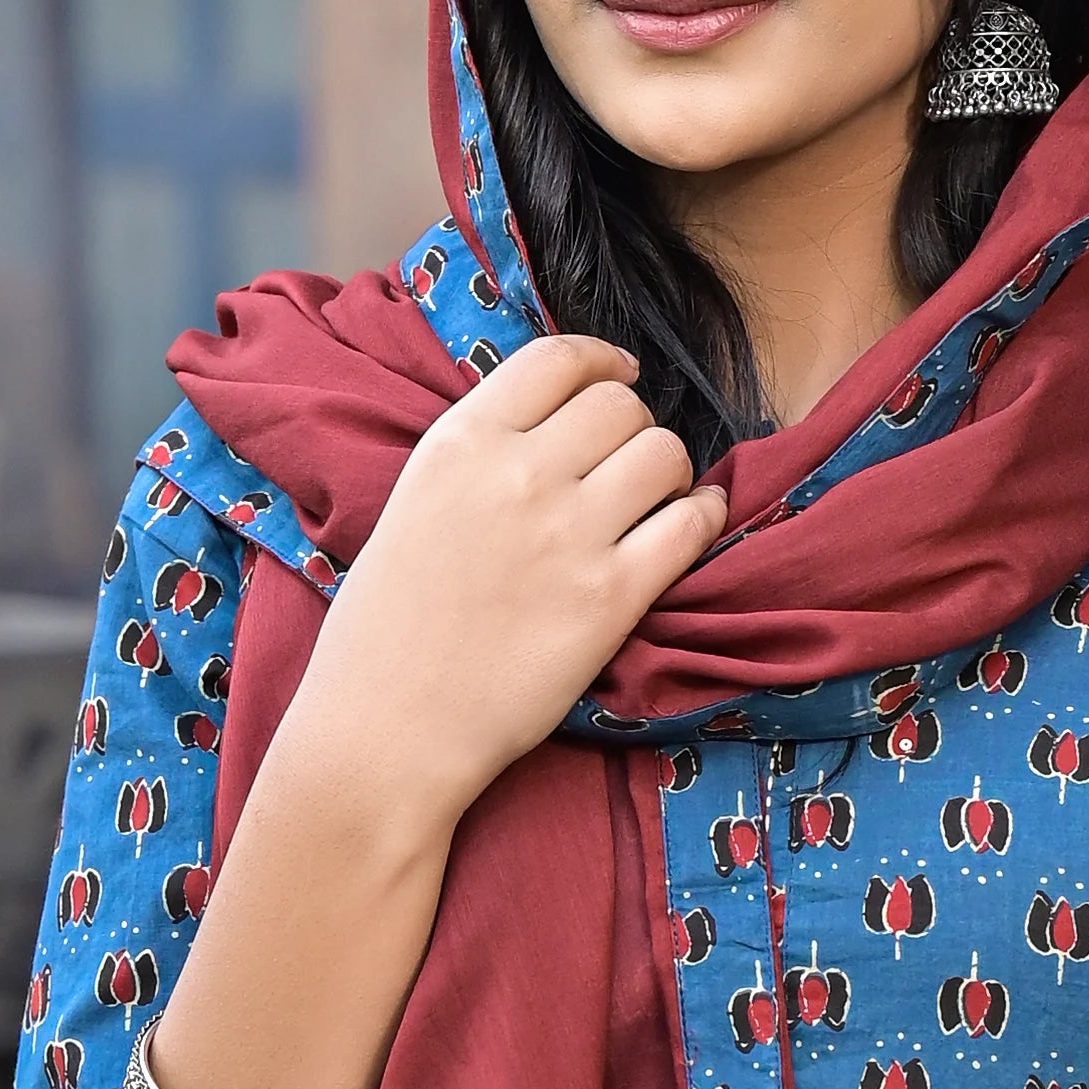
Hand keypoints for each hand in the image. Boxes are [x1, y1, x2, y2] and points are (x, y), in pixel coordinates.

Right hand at [273, 331, 723, 853]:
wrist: (386, 729)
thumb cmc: (387, 629)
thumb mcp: (415, 504)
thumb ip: (480, 456)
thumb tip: (552, 425)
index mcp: (461, 442)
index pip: (556, 359)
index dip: (602, 361)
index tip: (619, 375)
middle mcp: (518, 473)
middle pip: (621, 405)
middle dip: (634, 427)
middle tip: (626, 464)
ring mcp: (570, 534)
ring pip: (665, 454)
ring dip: (671, 472)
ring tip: (655, 501)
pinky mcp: (611, 597)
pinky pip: (691, 525)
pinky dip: (702, 519)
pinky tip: (691, 527)